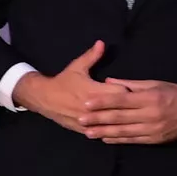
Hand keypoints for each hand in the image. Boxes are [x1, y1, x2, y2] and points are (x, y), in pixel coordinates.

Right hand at [13, 41, 132, 137]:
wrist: (42, 98)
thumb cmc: (62, 82)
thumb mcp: (76, 67)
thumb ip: (92, 56)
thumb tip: (102, 43)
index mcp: (94, 91)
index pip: (122, 93)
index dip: (129, 91)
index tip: (131, 90)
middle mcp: (93, 107)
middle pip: (120, 109)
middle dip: (127, 106)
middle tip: (134, 104)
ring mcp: (88, 120)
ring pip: (112, 123)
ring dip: (119, 119)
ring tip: (128, 117)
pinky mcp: (84, 129)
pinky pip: (102, 132)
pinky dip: (109, 129)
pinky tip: (116, 128)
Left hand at [80, 79, 176, 144]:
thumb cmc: (175, 92)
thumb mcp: (154, 83)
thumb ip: (130, 84)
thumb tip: (108, 81)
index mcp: (150, 98)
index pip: (121, 100)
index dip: (103, 102)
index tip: (86, 103)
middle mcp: (151, 114)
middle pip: (119, 117)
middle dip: (98, 119)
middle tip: (81, 120)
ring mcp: (153, 129)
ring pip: (124, 132)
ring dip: (104, 132)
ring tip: (88, 132)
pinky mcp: (156, 139)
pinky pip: (133, 140)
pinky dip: (118, 140)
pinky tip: (105, 138)